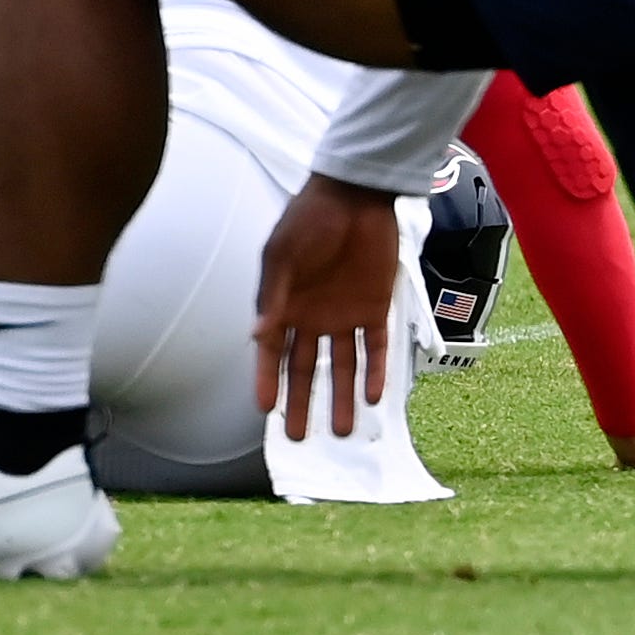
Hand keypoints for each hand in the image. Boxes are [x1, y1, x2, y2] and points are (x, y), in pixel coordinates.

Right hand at [256, 175, 402, 439]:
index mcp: (283, 307)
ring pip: (344, 366)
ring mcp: (345, 314)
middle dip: (302, 404)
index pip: (272, 355)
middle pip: (306, 370)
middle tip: (299, 439)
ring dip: (344, 397)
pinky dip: (377, 370)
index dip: (267, 382)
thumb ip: (272, 295)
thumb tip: (257, 336)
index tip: (264, 411)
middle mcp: (313, 318)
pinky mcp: (377, 306)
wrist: (354, 195)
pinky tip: (377, 395)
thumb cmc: (309, 220)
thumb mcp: (281, 255)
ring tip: (345, 431)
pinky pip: (377, 345)